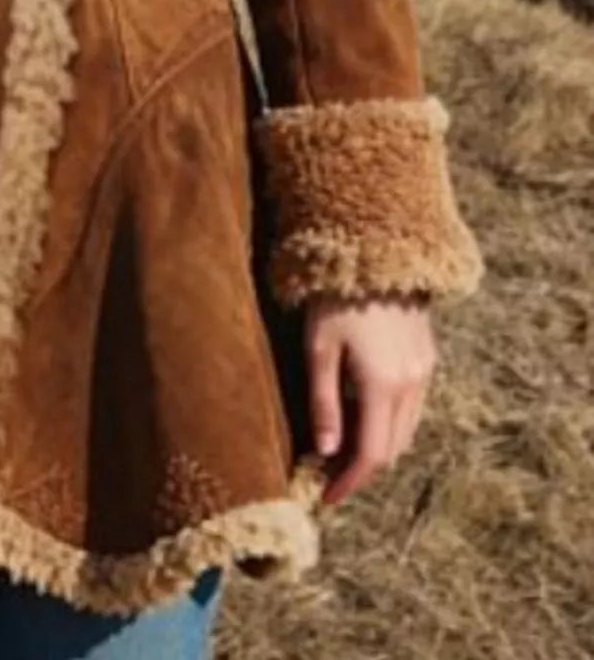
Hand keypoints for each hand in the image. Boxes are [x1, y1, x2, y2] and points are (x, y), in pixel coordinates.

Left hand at [305, 293, 436, 507]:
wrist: (376, 248)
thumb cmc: (336, 296)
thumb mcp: (319, 348)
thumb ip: (324, 402)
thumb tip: (325, 453)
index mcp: (384, 386)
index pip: (371, 455)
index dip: (349, 483)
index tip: (326, 498)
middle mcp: (412, 384)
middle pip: (392, 448)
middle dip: (362, 469)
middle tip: (328, 476)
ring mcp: (425, 371)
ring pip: (406, 430)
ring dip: (379, 447)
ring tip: (343, 450)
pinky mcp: (428, 357)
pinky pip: (413, 407)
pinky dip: (391, 423)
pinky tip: (365, 415)